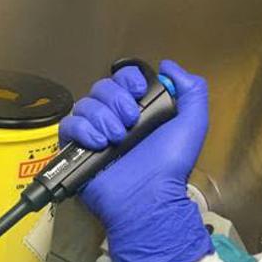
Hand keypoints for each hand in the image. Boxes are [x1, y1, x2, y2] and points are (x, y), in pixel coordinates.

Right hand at [58, 60, 213, 261]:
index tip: (138, 92)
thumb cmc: (170, 163)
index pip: (122, 78)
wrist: (148, 196)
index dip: (128, 79)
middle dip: (116, 100)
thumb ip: (191, 90)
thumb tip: (167, 65)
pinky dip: (82, 130)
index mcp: (139, 110)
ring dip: (102, 118)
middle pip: (101, 88)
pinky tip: (99, 144)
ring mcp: (93, 134)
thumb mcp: (193, 123)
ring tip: (117, 139)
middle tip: (130, 122)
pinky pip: (68, 126)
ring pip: (84, 105)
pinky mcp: (75, 150)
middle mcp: (114, 119)